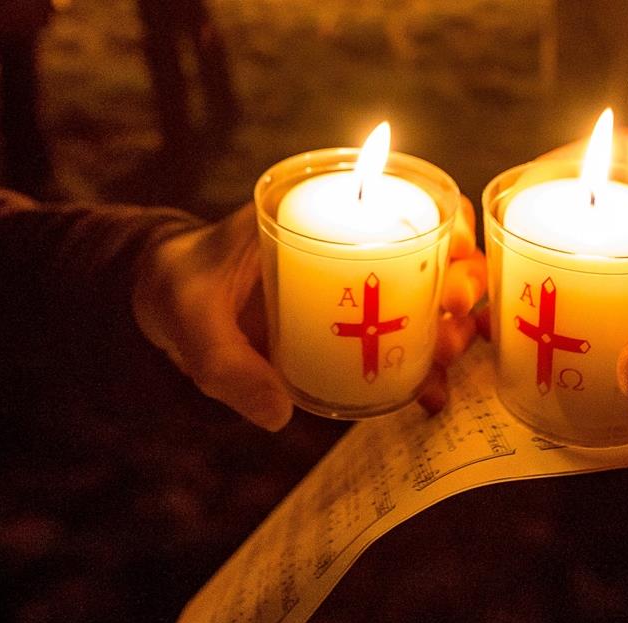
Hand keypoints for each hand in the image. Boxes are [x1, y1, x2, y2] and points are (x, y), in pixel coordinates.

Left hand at [132, 200, 484, 430]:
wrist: (164, 304)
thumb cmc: (178, 285)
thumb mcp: (188, 315)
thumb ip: (224, 363)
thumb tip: (279, 415)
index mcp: (319, 217)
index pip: (403, 202)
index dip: (448, 220)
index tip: (454, 249)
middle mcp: (349, 252)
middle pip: (434, 256)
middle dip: (463, 281)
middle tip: (453, 311)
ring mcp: (354, 298)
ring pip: (429, 306)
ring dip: (452, 329)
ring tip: (444, 358)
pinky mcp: (348, 339)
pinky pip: (399, 351)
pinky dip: (423, 373)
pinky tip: (431, 398)